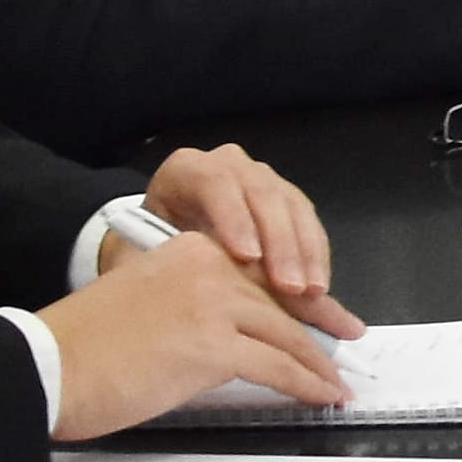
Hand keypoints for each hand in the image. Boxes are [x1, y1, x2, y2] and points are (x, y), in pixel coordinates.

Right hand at [44, 233, 351, 438]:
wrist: (48, 368)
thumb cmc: (84, 348)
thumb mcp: (148, 302)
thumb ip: (193, 304)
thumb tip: (238, 335)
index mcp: (189, 250)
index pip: (256, 275)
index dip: (294, 299)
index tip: (322, 313)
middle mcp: (207, 266)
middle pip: (277, 301)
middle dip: (316, 328)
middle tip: (346, 343)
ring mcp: (213, 304)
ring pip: (284, 334)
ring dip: (316, 363)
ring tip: (336, 382)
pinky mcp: (213, 345)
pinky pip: (276, 366)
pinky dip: (306, 383)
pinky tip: (321, 395)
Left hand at [138, 145, 359, 330]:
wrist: (157, 249)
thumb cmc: (144, 256)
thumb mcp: (142, 258)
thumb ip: (170, 268)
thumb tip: (201, 292)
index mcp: (186, 170)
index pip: (214, 182)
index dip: (234, 217)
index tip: (246, 258)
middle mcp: (229, 166)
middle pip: (262, 193)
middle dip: (279, 242)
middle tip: (288, 286)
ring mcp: (262, 181)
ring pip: (293, 207)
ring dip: (306, 253)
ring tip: (311, 294)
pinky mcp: (286, 204)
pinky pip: (309, 224)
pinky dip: (316, 257)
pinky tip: (319, 289)